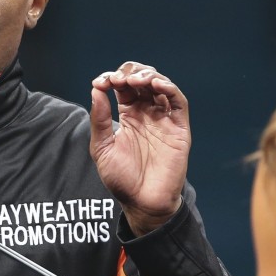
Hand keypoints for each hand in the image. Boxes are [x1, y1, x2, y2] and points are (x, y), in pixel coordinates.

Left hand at [89, 61, 189, 235]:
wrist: (142, 202)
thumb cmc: (121, 178)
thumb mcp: (102, 147)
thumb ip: (99, 120)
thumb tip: (96, 90)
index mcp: (128, 115)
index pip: (122, 86)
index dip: (111, 78)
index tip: (99, 83)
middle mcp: (147, 113)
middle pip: (141, 80)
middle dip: (129, 73)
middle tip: (118, 80)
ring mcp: (163, 119)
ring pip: (160, 85)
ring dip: (148, 76)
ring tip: (135, 80)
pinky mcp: (179, 127)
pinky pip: (178, 101)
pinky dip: (169, 88)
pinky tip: (155, 84)